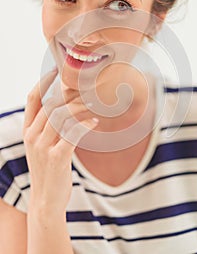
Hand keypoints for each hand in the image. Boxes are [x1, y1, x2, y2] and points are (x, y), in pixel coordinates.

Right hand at [23, 70, 97, 214]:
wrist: (46, 200)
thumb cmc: (49, 169)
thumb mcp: (42, 145)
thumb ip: (49, 127)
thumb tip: (67, 105)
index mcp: (27, 130)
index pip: (32, 99)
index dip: (43, 82)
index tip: (56, 70)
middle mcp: (32, 136)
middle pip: (50, 104)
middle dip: (69, 92)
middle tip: (86, 87)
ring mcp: (43, 147)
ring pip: (62, 116)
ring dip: (80, 107)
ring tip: (93, 104)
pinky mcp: (57, 158)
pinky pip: (72, 134)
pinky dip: (85, 124)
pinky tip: (94, 121)